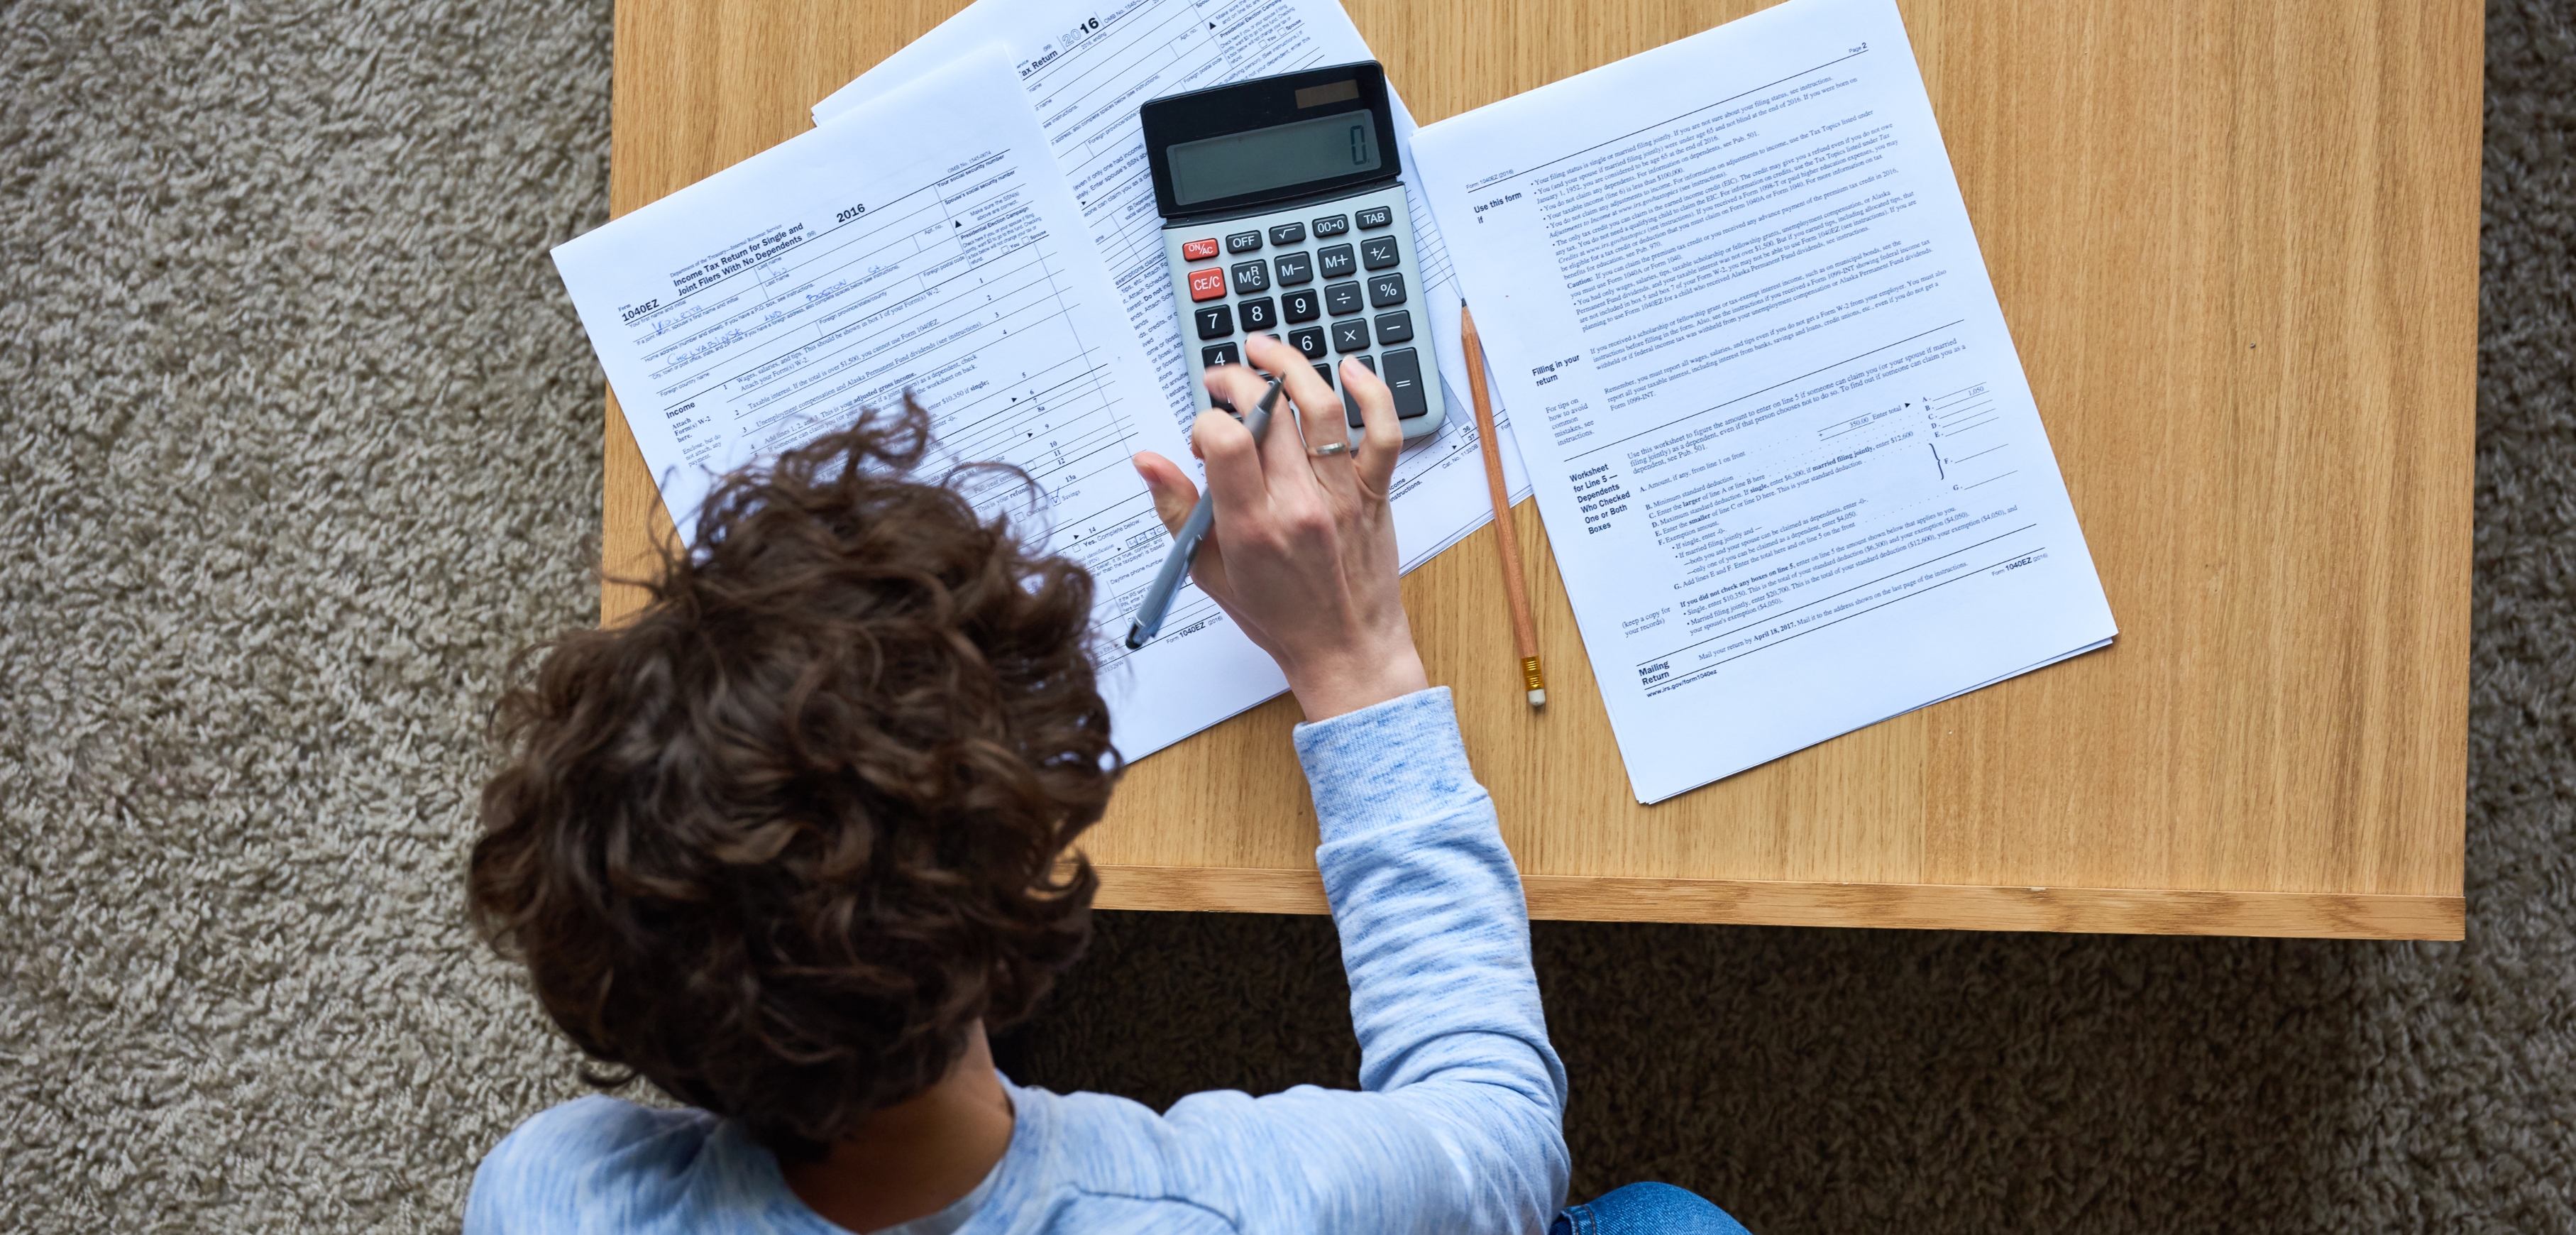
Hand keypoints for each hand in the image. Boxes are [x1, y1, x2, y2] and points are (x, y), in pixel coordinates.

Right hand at [1131, 333, 1427, 720]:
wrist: (1345, 650)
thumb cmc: (1279, 617)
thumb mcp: (1208, 571)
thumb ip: (1176, 510)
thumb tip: (1148, 460)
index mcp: (1252, 525)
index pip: (1224, 440)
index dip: (1205, 421)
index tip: (1202, 435)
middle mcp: (1299, 504)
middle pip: (1267, 413)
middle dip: (1235, 383)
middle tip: (1222, 384)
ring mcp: (1341, 496)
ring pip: (1321, 407)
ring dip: (1290, 365)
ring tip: (1265, 351)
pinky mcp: (1373, 493)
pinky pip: (1384, 433)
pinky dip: (1372, 393)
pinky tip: (1350, 370)